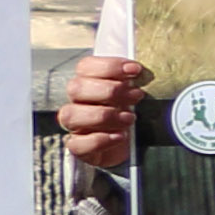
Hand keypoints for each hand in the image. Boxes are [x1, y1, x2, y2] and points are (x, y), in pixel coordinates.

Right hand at [60, 51, 137, 173]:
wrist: (130, 147)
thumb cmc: (130, 114)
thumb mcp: (135, 95)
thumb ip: (134, 82)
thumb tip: (142, 70)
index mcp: (89, 84)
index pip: (85, 67)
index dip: (109, 66)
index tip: (135, 70)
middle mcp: (78, 103)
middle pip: (76, 88)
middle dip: (109, 90)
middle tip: (136, 96)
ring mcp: (75, 126)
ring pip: (71, 115)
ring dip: (104, 115)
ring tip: (129, 118)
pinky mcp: (79, 147)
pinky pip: (75, 144)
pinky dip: (98, 140)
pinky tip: (118, 136)